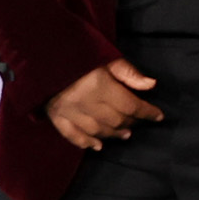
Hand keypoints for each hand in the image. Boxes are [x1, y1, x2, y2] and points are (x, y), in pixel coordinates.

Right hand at [46, 57, 162, 151]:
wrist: (39, 54)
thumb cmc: (77, 53)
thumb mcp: (106, 57)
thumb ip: (129, 73)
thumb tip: (151, 86)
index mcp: (99, 86)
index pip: (130, 105)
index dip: (147, 111)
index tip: (158, 116)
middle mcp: (85, 102)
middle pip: (115, 119)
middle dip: (130, 122)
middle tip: (138, 121)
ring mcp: (68, 111)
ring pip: (96, 129)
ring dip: (113, 134)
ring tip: (125, 134)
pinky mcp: (54, 115)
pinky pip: (71, 135)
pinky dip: (85, 142)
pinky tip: (97, 146)